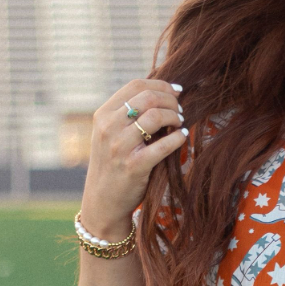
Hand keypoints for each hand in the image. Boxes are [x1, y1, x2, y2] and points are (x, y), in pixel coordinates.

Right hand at [79, 80, 186, 238]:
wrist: (102, 201)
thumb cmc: (112, 164)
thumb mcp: (110, 135)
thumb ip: (127, 115)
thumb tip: (162, 94)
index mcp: (103, 115)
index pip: (135, 85)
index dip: (161, 84)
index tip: (176, 91)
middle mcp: (108, 128)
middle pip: (148, 97)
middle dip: (171, 100)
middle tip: (180, 110)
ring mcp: (120, 147)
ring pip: (155, 117)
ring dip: (175, 117)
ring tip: (180, 122)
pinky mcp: (134, 166)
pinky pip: (162, 146)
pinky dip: (177, 138)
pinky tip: (182, 136)